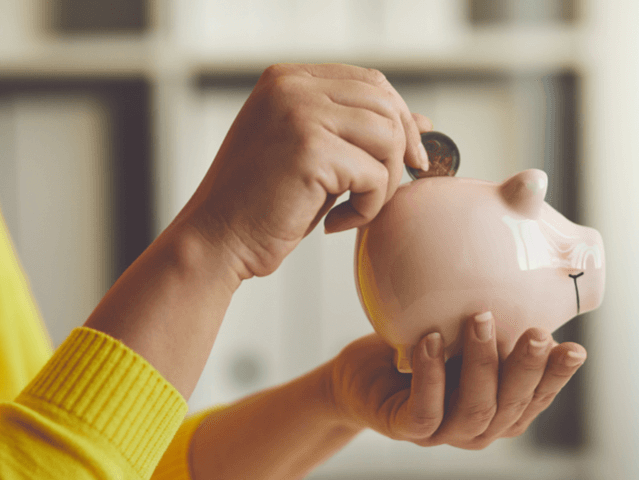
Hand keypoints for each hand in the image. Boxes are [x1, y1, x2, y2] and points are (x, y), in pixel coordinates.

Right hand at [177, 63, 430, 278]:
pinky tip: (335, 223)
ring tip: (355, 209)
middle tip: (387, 190)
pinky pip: (375, 175)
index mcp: (286, 80)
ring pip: (387, 137)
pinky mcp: (310, 150)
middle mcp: (291, 87)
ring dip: (384, 183)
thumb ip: (356, 132)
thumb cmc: (260, 206)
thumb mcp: (313, 156)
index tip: (407, 157)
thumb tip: (422, 122)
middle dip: (400, 149)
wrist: (216, 241)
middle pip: (385, 103)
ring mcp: (300, 114)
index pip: (369, 81)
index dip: (398, 118)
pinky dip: (367, 208)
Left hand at [321, 313, 586, 448]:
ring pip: (474, 409)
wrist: (362, 377)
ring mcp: (444, 433)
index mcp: (502, 410)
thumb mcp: (464, 335)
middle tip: (538, 333)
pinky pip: (424, 410)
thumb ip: (496, 324)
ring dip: (481, 364)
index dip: (557, 377)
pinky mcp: (406, 429)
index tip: (576, 349)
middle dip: (526, 368)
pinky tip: (431, 340)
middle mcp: (479, 428)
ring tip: (480, 319)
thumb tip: (530, 270)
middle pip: (511, 406)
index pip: (537, 397)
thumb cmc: (423, 352)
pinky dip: (431, 375)